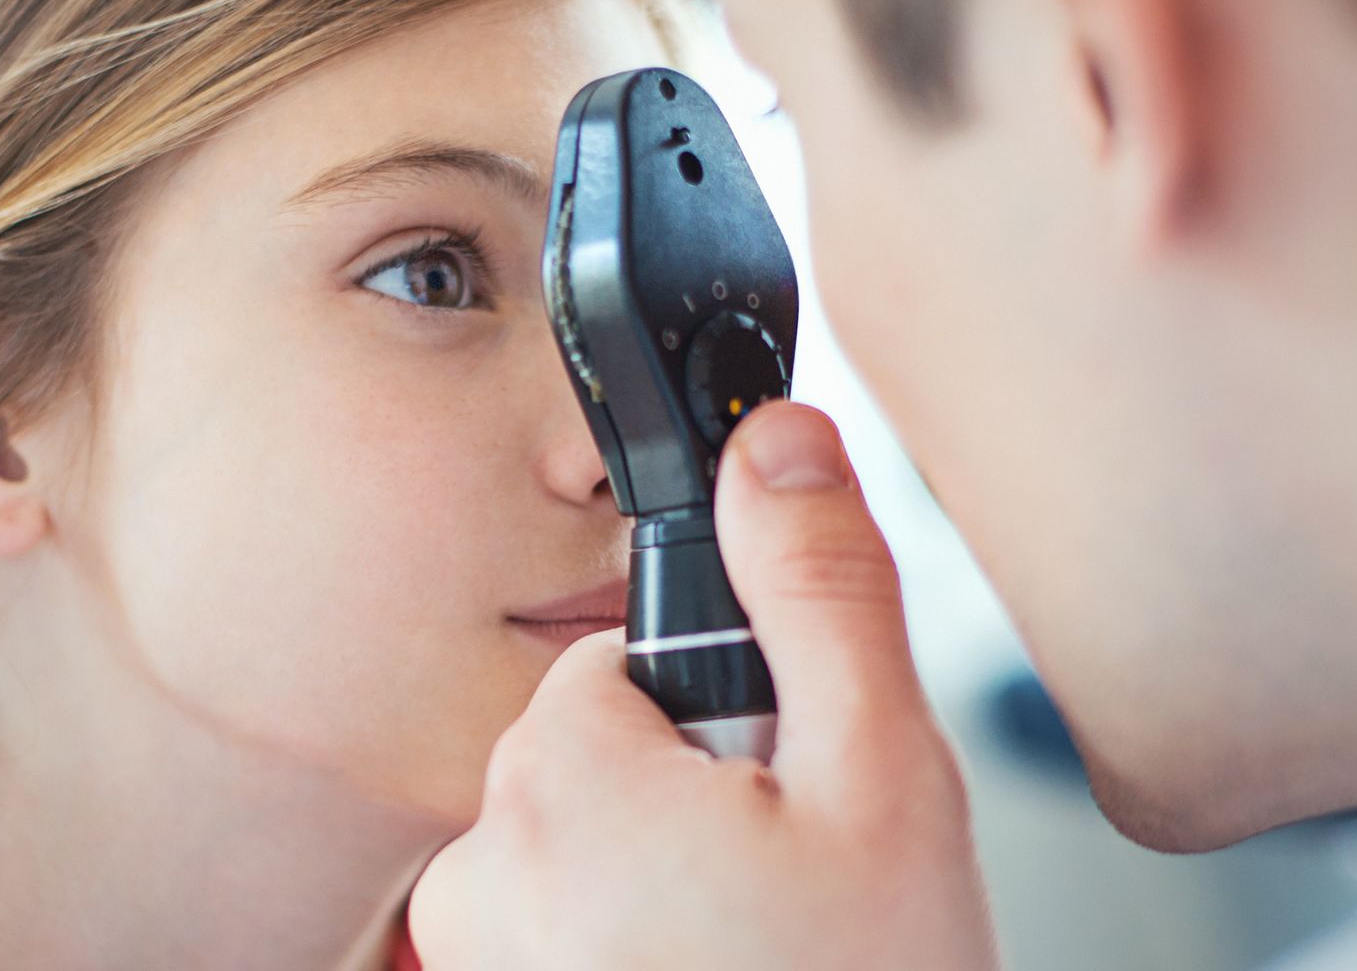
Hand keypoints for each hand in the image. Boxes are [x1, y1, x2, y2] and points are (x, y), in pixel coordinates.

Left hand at [408, 402, 999, 969]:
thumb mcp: (881, 780)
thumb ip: (819, 592)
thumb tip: (776, 439)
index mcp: (562, 779)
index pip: (624, 663)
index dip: (729, 716)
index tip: (785, 794)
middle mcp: (480, 875)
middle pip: (601, 758)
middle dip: (698, 802)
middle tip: (792, 893)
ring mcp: (476, 969)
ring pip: (586, 856)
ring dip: (670, 889)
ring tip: (763, 962)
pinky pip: (563, 943)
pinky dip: (635, 957)